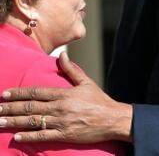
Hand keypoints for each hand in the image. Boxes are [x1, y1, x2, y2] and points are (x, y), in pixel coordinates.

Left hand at [0, 52, 132, 142]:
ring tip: (0, 122)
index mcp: (64, 94)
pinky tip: (16, 137)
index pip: (36, 92)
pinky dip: (29, 136)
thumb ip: (71, 70)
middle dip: (11, 108)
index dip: (19, 93)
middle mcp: (60, 107)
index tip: (4, 94)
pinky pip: (43, 135)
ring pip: (33, 121)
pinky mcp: (65, 134)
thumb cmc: (100, 100)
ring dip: (14, 122)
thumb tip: (61, 56)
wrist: (113, 118)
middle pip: (30, 107)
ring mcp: (61, 122)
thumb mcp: (86, 82)